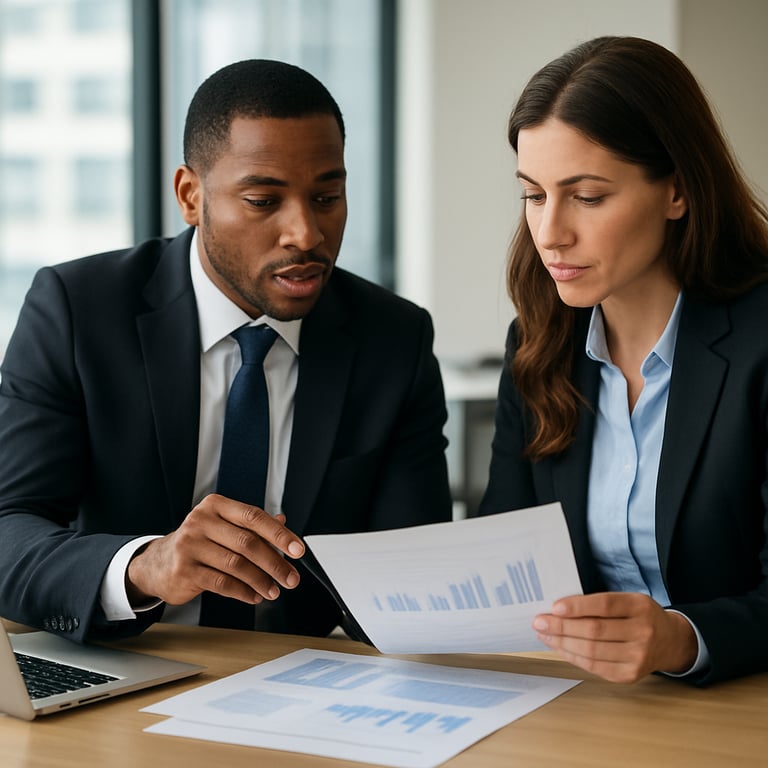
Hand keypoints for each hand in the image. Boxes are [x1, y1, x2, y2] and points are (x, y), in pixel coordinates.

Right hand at [126, 493, 304, 606]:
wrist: (158, 563)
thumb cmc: (200, 542)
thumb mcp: (225, 528)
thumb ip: (252, 526)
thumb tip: (284, 523)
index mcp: (216, 505)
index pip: (254, 517)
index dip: (279, 534)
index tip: (298, 550)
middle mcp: (200, 521)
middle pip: (247, 542)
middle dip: (275, 563)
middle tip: (291, 579)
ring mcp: (189, 545)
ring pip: (236, 565)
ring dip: (261, 581)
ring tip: (274, 591)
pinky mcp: (184, 570)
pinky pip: (221, 583)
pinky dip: (243, 591)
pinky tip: (254, 596)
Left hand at [532, 592, 697, 682]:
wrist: (670, 642)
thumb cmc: (640, 616)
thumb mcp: (628, 600)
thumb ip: (600, 603)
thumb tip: (559, 608)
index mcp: (640, 607)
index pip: (605, 605)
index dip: (578, 606)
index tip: (554, 607)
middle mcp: (642, 633)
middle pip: (595, 631)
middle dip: (562, 627)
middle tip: (539, 621)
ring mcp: (638, 657)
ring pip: (592, 651)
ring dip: (562, 642)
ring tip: (544, 634)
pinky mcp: (630, 676)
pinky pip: (594, 667)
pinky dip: (572, 656)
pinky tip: (559, 647)